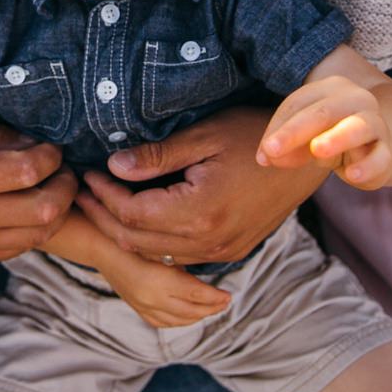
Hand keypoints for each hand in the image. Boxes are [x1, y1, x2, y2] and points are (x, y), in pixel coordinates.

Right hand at [0, 120, 75, 261]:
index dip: (53, 154)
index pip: (31, 169)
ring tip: (53, 187)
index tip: (51, 145)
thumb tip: (37, 142)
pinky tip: (33, 207)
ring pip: (42, 233)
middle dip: (67, 184)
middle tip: (63, 168)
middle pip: (48, 208)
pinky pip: (23, 247)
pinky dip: (38, 227)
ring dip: (58, 209)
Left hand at [75, 106, 322, 266]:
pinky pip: (179, 256)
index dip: (104, 196)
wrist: (308, 158)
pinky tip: (140, 217)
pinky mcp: (230, 251)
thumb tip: (114, 166)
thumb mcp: (204, 136)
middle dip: (104, 216)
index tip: (88, 174)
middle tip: (82, 193)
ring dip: (125, 232)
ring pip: (155, 255)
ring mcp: (221, 252)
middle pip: (137, 241)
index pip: (132, 214)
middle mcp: (209, 242)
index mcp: (199, 213)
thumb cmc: (257, 135)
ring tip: (103, 204)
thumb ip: (158, 157)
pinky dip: (152, 242)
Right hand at [99, 251, 229, 328]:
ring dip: (199, 316)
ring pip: (179, 320)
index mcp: (158, 281)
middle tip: (226, 302)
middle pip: (191, 311)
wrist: (100, 246)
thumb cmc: (132, 237)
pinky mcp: (138, 309)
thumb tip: (207, 271)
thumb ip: (182, 263)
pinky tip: (190, 314)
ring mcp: (143, 307)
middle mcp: (151, 299)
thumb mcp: (161, 246)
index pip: (196, 295)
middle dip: (211, 308)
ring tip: (213, 307)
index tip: (229, 296)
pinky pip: (164, 323)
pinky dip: (181, 321)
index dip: (215, 298)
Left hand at [255, 75, 391, 188]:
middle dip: (294, 131)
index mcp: (331, 89)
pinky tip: (352, 175)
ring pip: (359, 127)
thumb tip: (265, 158)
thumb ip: (287, 145)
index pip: (299, 103)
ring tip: (316, 150)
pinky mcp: (388, 151)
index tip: (263, 153)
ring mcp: (375, 124)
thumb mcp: (307, 138)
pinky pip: (380, 157)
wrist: (383, 146)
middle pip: (323, 111)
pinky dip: (367, 166)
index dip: (278, 127)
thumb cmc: (334, 137)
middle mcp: (356, 100)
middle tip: (271, 150)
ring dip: (337, 138)